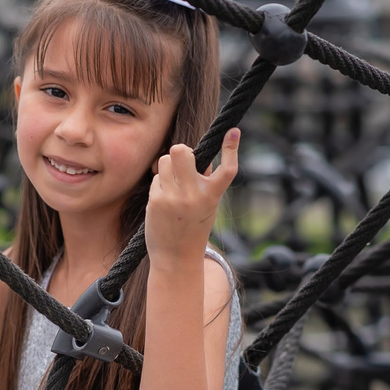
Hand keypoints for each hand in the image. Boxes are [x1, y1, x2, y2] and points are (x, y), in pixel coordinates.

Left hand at [145, 128, 239, 267]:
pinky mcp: (156, 201)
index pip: (227, 168)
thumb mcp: (208, 205)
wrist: (176, 258)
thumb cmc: (193, 228)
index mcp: (212, 195)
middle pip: (181, 151)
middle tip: (183, 163)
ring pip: (165, 160)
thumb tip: (197, 158)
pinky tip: (164, 200)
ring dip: (168, 167)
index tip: (233, 131)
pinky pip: (157, 177)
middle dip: (181, 152)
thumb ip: (204, 182)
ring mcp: (173, 196)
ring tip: (173, 184)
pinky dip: (160, 183)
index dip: (231, 148)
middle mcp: (194, 194)